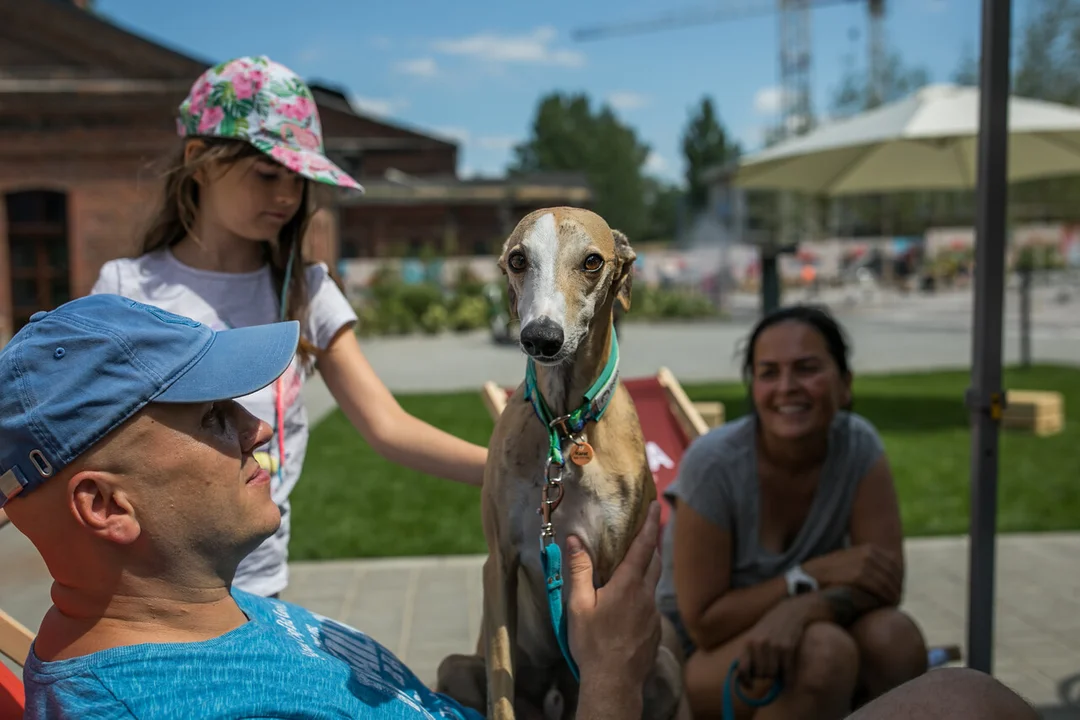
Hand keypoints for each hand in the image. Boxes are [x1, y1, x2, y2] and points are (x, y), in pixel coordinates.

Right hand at [567, 501, 661, 692]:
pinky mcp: (654, 629)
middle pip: (654, 561)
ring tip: (637, 564)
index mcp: (628, 585)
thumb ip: (579, 571)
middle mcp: (646, 595)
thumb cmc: (592, 643)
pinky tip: (629, 606)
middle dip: (653, 541)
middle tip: (650, 526)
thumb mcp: (578, 605)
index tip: (657, 505)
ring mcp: (653, 614)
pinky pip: (650, 605)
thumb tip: (575, 540)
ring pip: (653, 583)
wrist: (614, 683)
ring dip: (648, 569)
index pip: (643, 546)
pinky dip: (642, 595)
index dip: (650, 524)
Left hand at [736, 595, 814, 684]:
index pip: (742, 669)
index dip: (745, 681)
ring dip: (775, 675)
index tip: (750, 686)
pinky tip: (786, 675)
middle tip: (767, 669)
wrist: (789, 612)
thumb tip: (741, 677)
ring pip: (772, 675)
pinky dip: (786, 678)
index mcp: (748, 642)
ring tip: (776, 666)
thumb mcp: (754, 636)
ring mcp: (774, 646)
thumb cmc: (770, 627)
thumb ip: (748, 654)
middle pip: (759, 675)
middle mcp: (759, 645)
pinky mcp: (787, 648)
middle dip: (763, 676)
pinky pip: (786, 673)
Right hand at [804, 544, 901, 604]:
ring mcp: (863, 562)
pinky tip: (882, 605)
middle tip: (895, 603)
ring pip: (887, 581)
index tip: (895, 593)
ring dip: (892, 595)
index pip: (894, 564)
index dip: (897, 579)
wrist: (806, 581)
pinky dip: (883, 597)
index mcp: (868, 549)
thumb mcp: (849, 567)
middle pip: (893, 573)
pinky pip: (878, 587)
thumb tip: (890, 582)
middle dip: (896, 588)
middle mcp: (867, 553)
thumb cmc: (828, 579)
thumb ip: (867, 570)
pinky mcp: (858, 575)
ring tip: (889, 606)